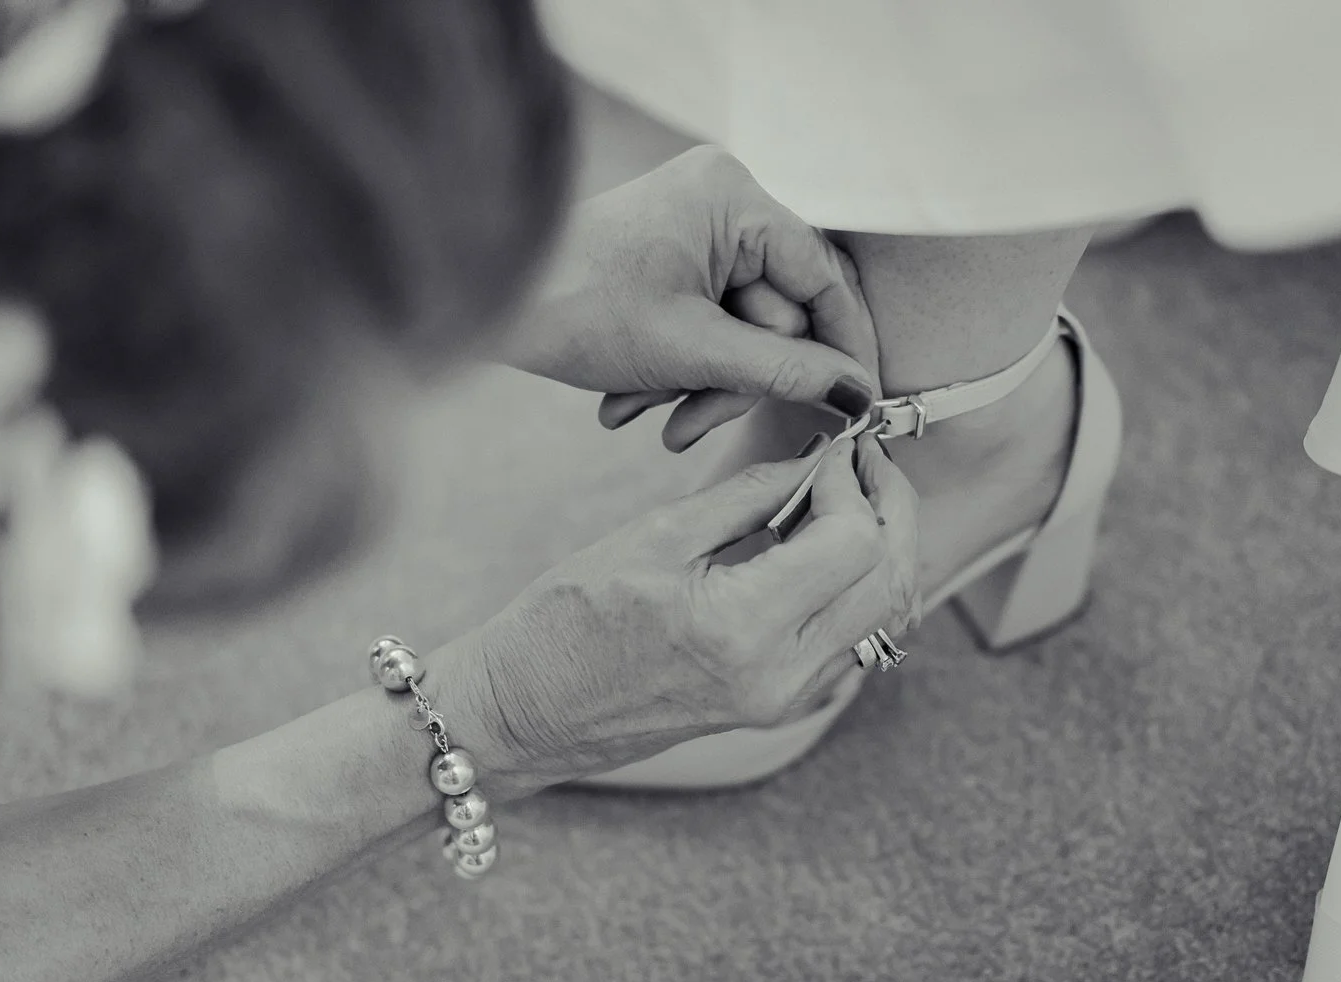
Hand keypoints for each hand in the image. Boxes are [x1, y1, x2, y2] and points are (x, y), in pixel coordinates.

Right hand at [472, 434, 917, 786]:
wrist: (526, 713)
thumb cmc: (567, 622)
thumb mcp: (655, 537)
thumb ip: (747, 495)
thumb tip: (815, 458)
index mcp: (741, 628)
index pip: (853, 543)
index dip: (855, 483)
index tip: (833, 448)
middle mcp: (780, 675)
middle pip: (888, 581)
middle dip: (891, 509)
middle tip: (865, 461)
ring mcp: (787, 699)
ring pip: (884, 615)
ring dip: (885, 547)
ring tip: (853, 493)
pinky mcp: (782, 705)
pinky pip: (855, 640)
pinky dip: (862, 585)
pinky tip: (830, 543)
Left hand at [510, 146, 878, 451]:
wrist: (480, 299)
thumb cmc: (576, 308)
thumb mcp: (693, 351)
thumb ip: (784, 373)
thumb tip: (859, 395)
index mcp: (734, 196)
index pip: (820, 276)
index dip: (841, 345)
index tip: (859, 403)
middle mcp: (721, 199)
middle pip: (775, 313)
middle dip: (731, 379)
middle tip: (688, 426)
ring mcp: (694, 228)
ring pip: (738, 328)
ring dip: (697, 384)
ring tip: (643, 416)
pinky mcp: (669, 257)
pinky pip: (705, 322)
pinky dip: (676, 368)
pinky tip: (629, 401)